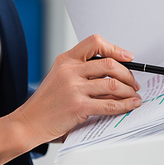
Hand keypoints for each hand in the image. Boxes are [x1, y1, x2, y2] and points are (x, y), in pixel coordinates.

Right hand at [0, 34, 141, 164]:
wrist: (29, 122)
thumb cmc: (46, 102)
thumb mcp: (59, 77)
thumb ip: (81, 71)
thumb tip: (112, 74)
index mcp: (65, 60)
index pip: (94, 43)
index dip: (115, 48)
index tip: (127, 57)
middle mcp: (70, 71)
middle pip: (109, 64)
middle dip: (128, 74)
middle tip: (133, 83)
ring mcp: (74, 88)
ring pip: (113, 84)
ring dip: (129, 91)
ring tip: (134, 96)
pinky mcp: (78, 106)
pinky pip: (110, 104)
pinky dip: (125, 105)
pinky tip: (130, 106)